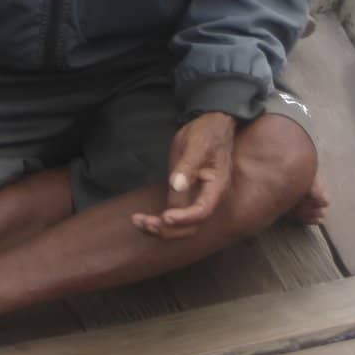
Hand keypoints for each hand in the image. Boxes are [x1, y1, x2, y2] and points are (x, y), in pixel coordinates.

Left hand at [132, 112, 235, 238]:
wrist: (211, 125)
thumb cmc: (208, 132)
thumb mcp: (198, 144)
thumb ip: (188, 165)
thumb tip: (176, 185)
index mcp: (216, 188)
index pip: (202, 211)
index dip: (184, 218)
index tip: (165, 217)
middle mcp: (207, 199)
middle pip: (190, 227)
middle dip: (167, 229)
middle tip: (144, 222)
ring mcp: (195, 198)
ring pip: (180, 225)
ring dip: (159, 227)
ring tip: (137, 222)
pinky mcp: (183, 195)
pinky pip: (173, 214)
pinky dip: (157, 220)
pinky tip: (141, 219)